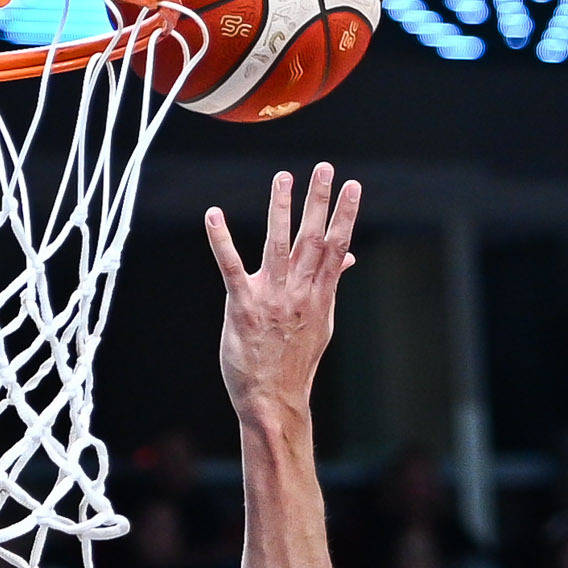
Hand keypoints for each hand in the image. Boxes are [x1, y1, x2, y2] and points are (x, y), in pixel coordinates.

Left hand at [207, 165, 364, 423]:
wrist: (274, 398)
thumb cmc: (296, 360)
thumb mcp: (321, 322)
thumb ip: (330, 284)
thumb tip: (348, 258)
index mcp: (318, 296)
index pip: (336, 247)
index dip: (345, 215)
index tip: (353, 186)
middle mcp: (298, 293)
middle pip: (312, 240)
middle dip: (319, 202)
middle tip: (325, 168)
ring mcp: (271, 299)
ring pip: (277, 246)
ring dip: (280, 210)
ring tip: (284, 178)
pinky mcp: (243, 306)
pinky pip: (231, 267)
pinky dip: (222, 240)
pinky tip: (214, 214)